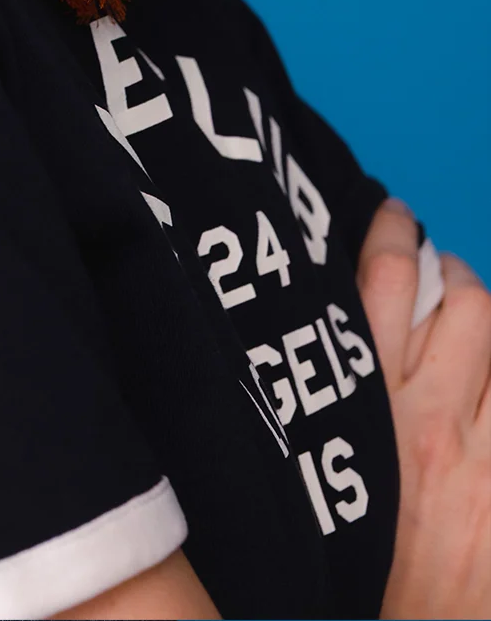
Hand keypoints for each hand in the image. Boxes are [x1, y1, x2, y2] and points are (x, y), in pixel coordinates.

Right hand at [358, 198, 490, 619]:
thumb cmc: (345, 565)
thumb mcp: (311, 466)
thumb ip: (326, 392)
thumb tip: (328, 330)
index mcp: (365, 410)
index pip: (387, 279)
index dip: (393, 232)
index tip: (392, 218)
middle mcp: (429, 423)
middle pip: (464, 299)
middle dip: (453, 275)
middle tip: (435, 277)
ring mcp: (482, 457)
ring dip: (484, 324)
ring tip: (466, 327)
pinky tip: (483, 382)